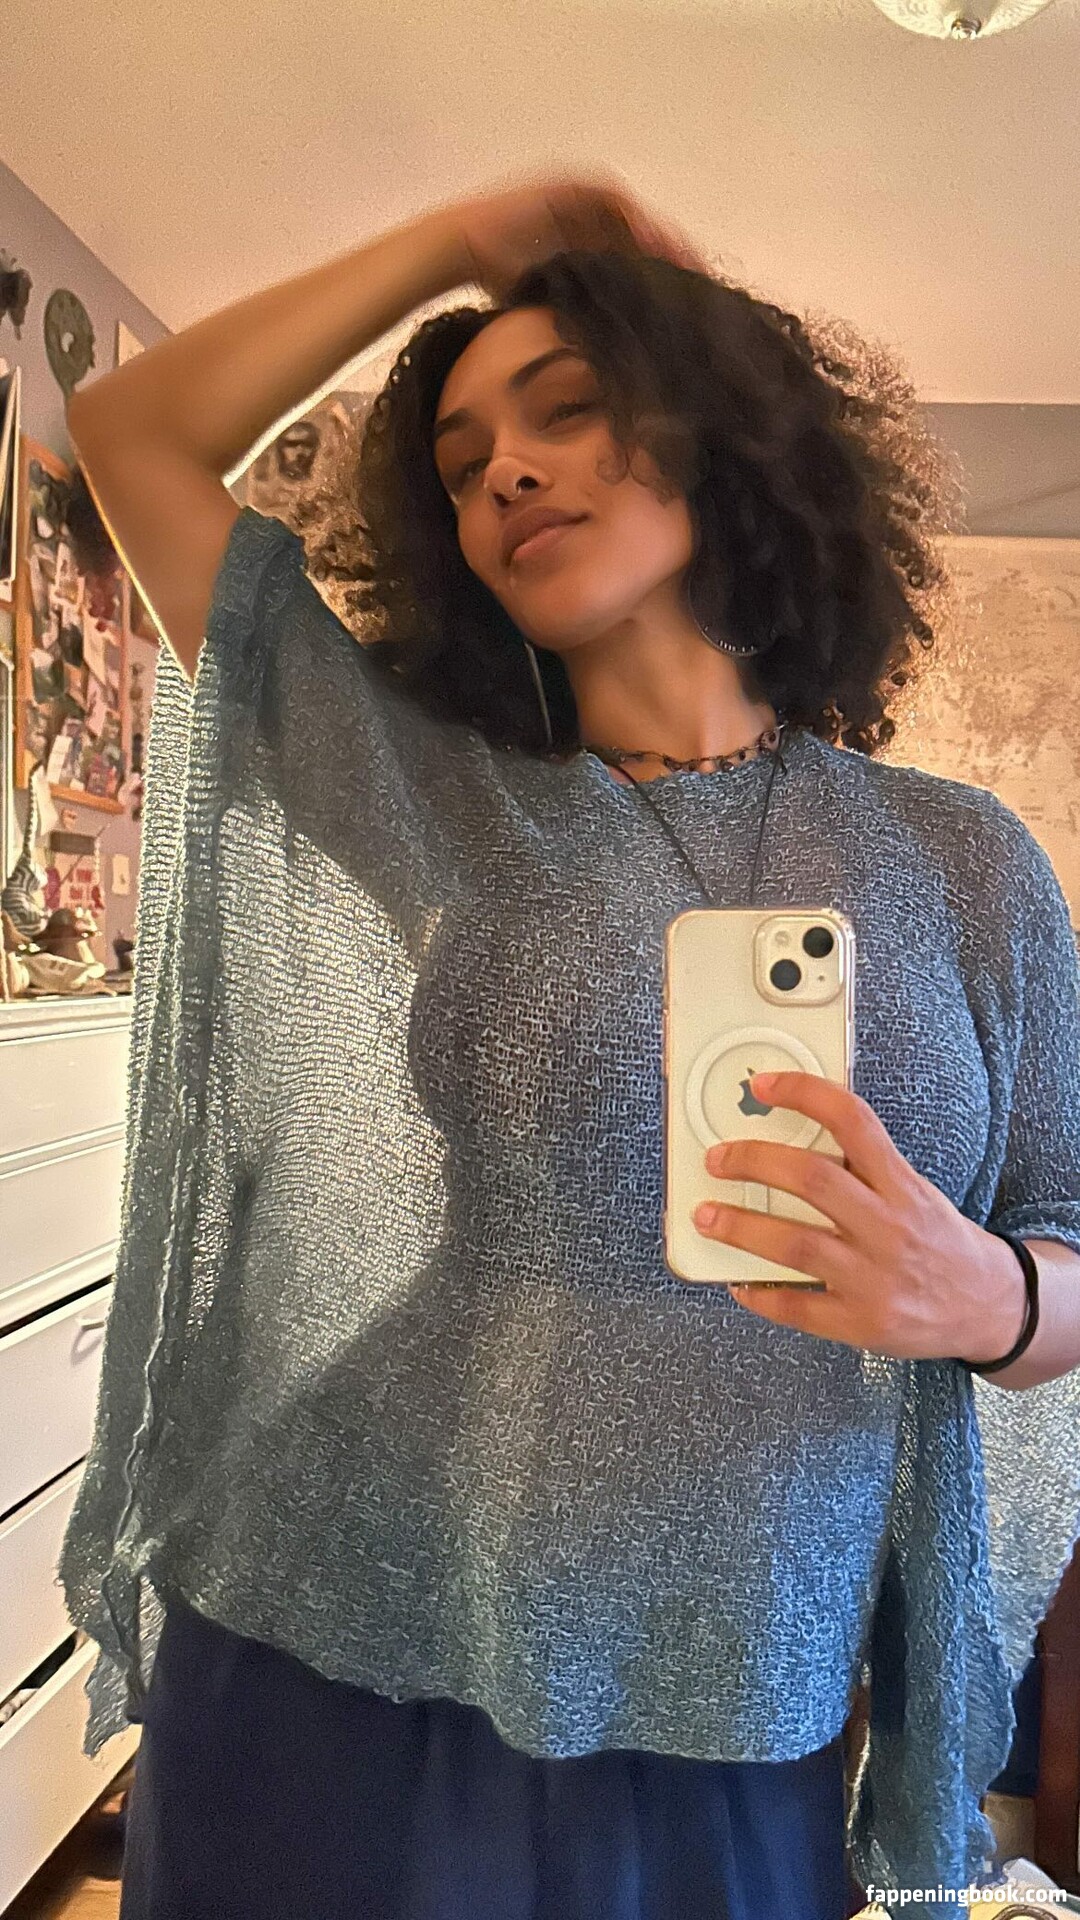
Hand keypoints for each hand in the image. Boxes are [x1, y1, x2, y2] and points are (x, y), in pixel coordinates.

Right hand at [430, 168, 707, 301]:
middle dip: (673, 258)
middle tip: (704, 282)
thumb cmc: (496, 282)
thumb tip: (611, 360)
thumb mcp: (549, 304)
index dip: (665, 280)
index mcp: (588, 246)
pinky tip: (650, 242)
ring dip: (659, 237)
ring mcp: (579, 199)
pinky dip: (631, 218)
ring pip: (633, 217)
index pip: (638, 261)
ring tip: (685, 263)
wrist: (458, 249)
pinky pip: (610, 199)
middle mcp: (587, 220)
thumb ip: (580, 317)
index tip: (691, 304)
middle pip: (643, 236)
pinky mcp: (567, 185)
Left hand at [693, 1070, 1026, 1363]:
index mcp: (903, 1186)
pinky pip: (798, 1308)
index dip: (805, 1095)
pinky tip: (738, 1283)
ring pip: (795, 1246)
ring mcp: (875, 1279)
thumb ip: (864, 1170)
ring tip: (706, 1218)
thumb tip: (787, 1140)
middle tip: (716, 1159)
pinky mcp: (863, 1323)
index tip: (764, 1085)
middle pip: (813, 1180)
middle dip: (753, 1162)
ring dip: (741, 1228)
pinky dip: (760, 1295)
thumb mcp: (915, 1191)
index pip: (853, 1122)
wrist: (991, 1306)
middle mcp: (890, 1227)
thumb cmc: (938, 1240)